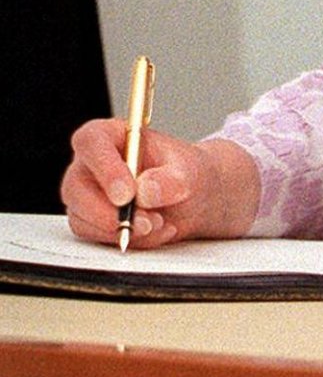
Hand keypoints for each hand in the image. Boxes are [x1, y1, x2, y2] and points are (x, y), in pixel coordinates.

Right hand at [61, 119, 259, 248]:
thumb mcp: (190, 171)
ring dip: (121, 229)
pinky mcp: (91, 221)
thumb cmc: (187, 173)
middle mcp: (93, 164)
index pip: (91, 141)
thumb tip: (145, 191)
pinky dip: (127, 240)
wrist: (193, 198)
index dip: (104, 168)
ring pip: (82, 217)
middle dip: (109, 212)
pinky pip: (96, 237)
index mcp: (113, 136)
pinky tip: (155, 231)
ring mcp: (88, 194)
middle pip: (76, 187)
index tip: (127, 194)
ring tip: (160, 223)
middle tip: (146, 222)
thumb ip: (171, 179)